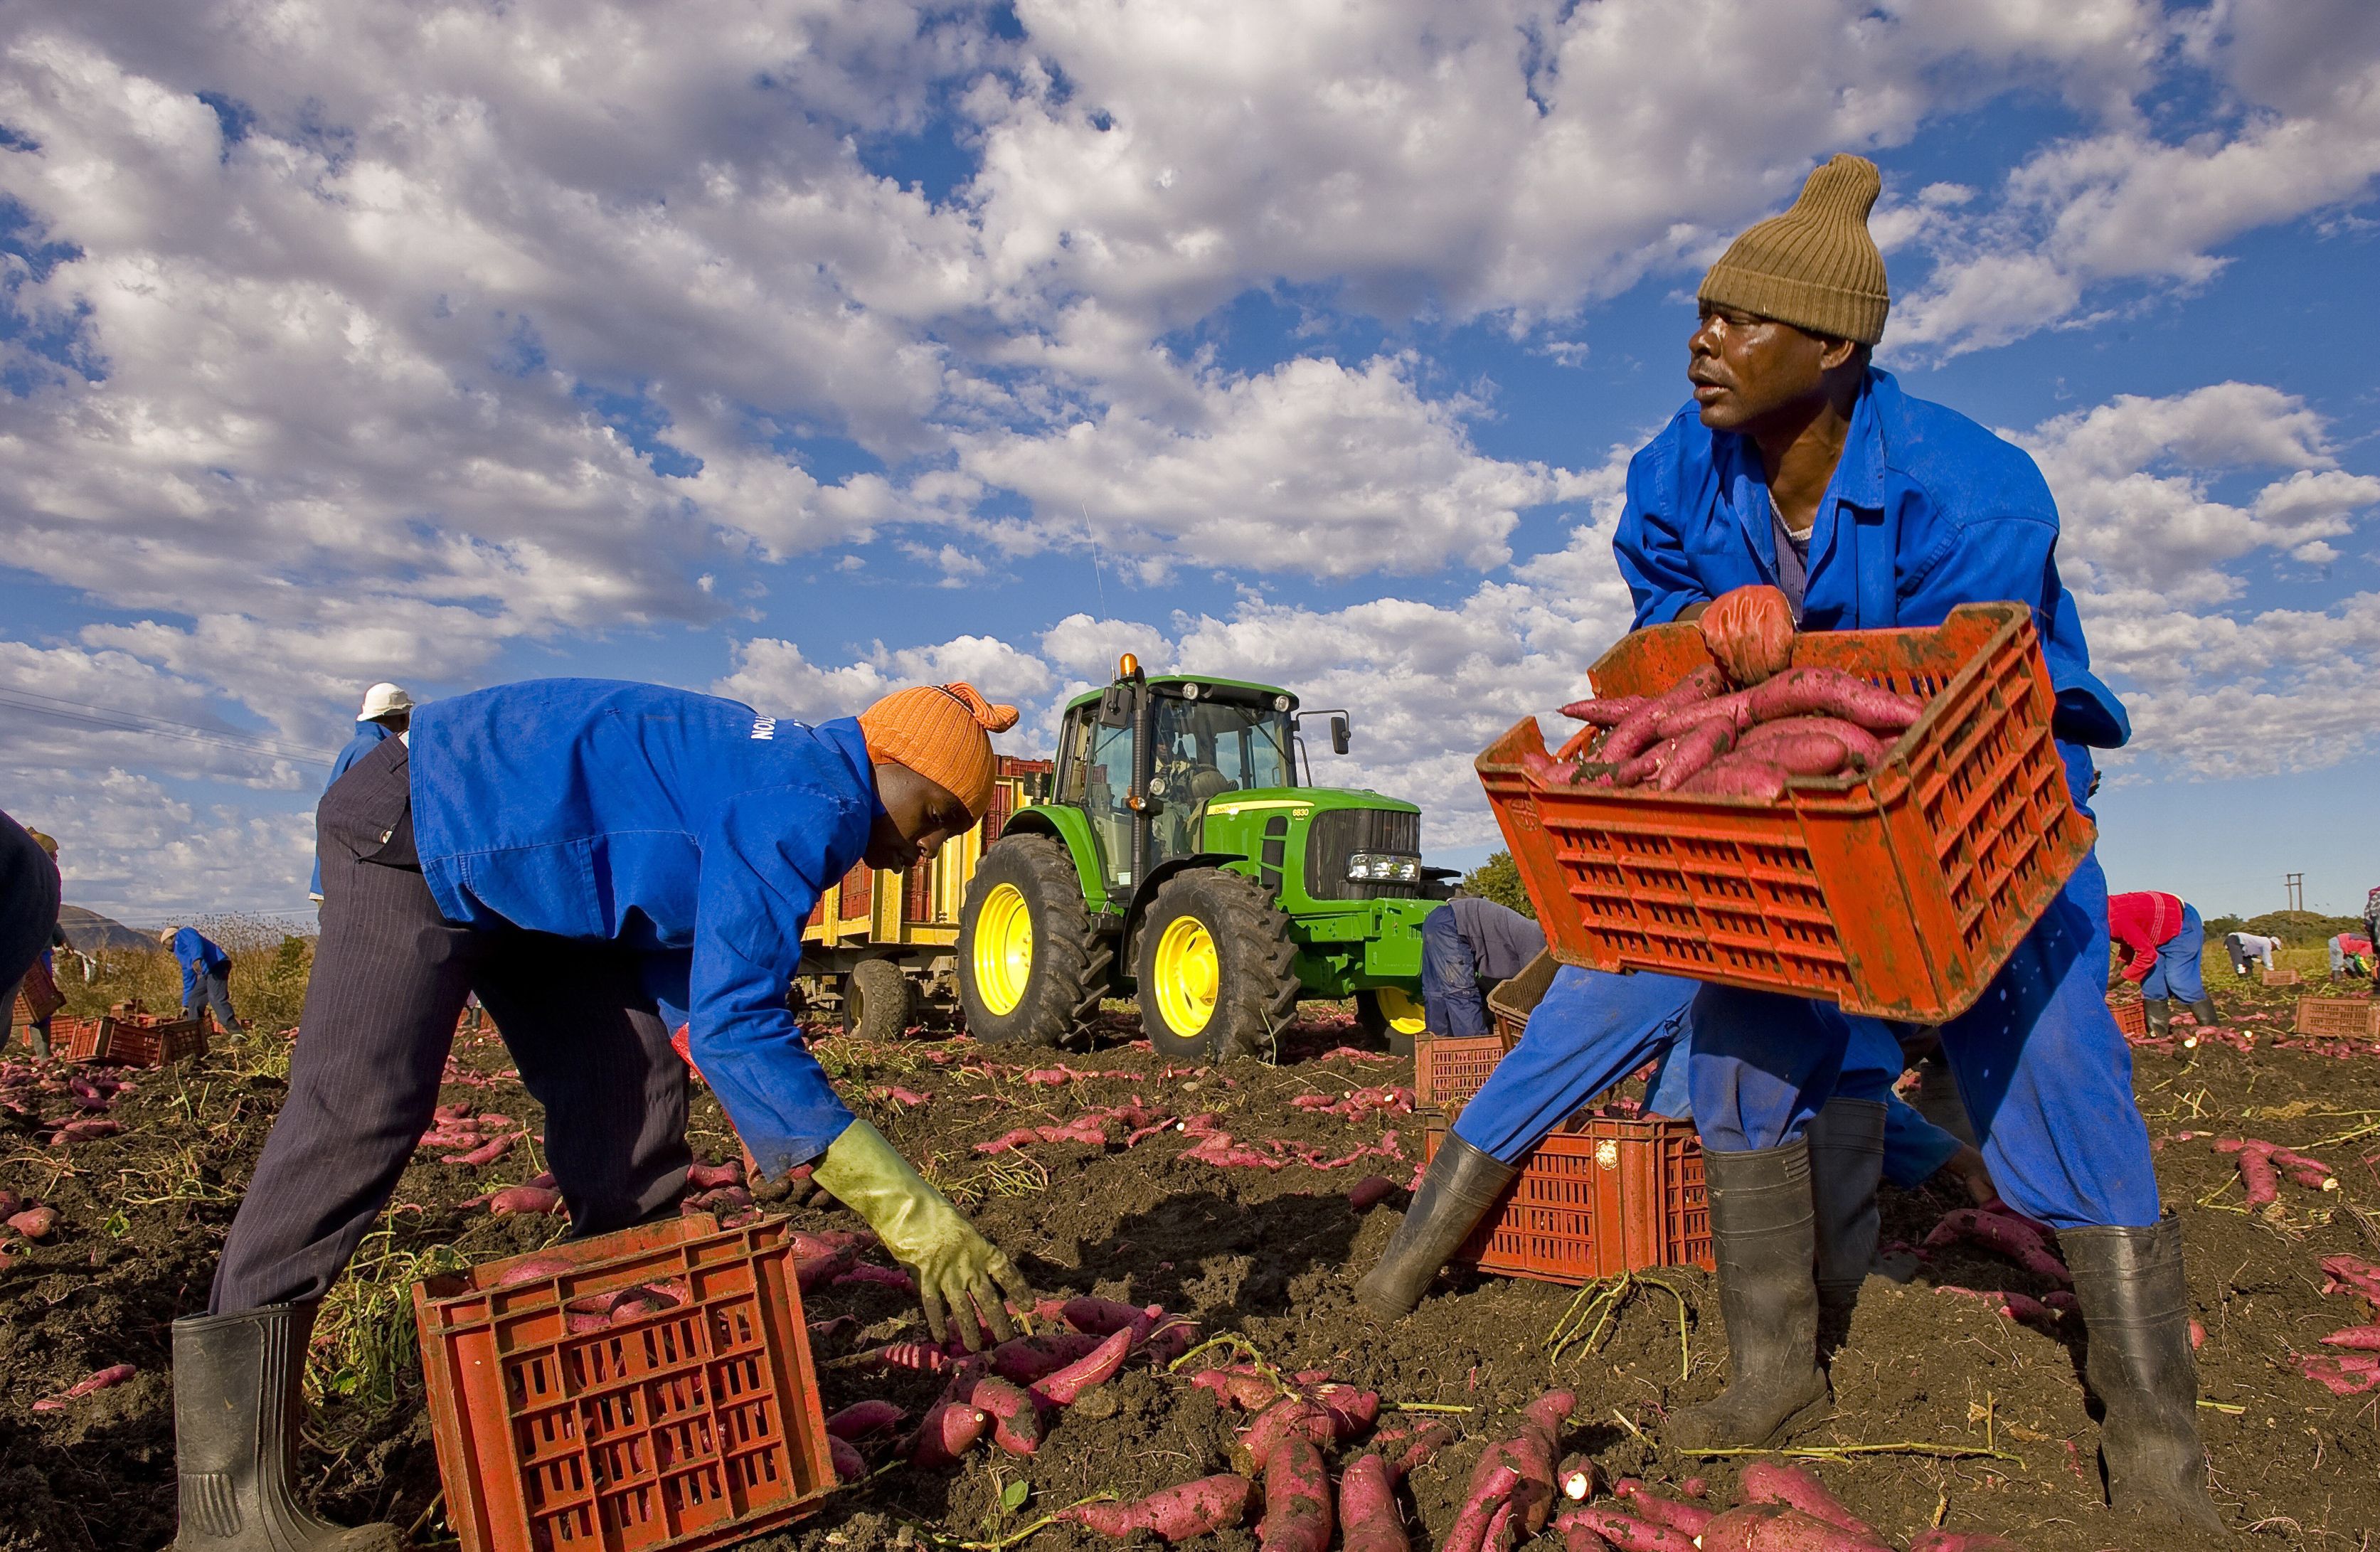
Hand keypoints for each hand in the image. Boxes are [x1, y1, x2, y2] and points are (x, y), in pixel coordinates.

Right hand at [811, 1119, 1036, 1349]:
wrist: (908, 1207)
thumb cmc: (934, 1212)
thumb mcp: (961, 1230)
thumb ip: (968, 1253)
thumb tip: (974, 1272)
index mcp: (981, 1248)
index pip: (1007, 1272)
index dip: (1019, 1289)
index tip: (1030, 1305)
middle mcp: (968, 1264)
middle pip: (988, 1298)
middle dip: (999, 1320)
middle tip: (1008, 1339)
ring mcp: (947, 1274)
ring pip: (963, 1308)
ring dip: (970, 1330)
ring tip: (977, 1348)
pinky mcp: (925, 1279)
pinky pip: (933, 1306)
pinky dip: (938, 1323)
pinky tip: (942, 1340)